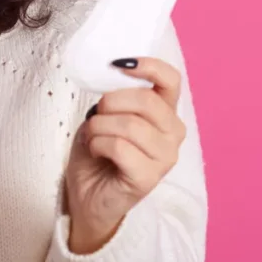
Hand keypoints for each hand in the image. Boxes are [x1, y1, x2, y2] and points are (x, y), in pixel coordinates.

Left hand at [63, 57, 185, 253]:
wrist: (88, 197)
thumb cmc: (99, 153)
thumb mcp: (106, 116)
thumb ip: (117, 97)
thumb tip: (113, 75)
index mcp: (165, 113)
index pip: (171, 79)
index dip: (148, 66)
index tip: (119, 65)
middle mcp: (173, 134)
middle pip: (146, 100)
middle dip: (111, 102)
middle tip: (96, 115)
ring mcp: (165, 158)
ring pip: (130, 124)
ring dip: (99, 127)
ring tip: (93, 137)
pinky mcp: (148, 178)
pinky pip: (119, 147)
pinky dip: (98, 144)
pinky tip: (96, 152)